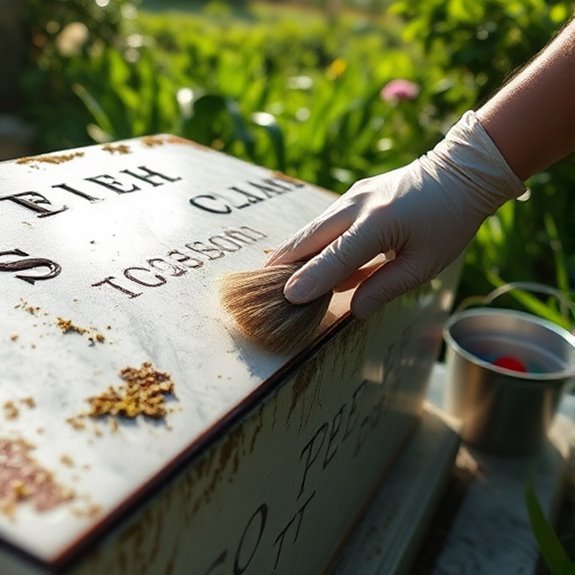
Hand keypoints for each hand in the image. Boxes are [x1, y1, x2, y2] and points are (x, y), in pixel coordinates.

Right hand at [266, 111, 525, 317]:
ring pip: (313, 228)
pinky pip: (327, 223)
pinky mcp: (356, 194)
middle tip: (261, 283)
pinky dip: (313, 242)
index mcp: (379, 223)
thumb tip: (354, 310)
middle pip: (310, 237)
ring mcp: (355, 195)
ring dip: (293, 251)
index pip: (337, 257)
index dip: (311, 279)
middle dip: (285, 261)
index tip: (286, 297)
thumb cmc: (450, 220)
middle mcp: (359, 205)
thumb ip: (386, 286)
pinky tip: (306, 260)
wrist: (461, 172)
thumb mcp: (425, 263)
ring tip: (273, 274)